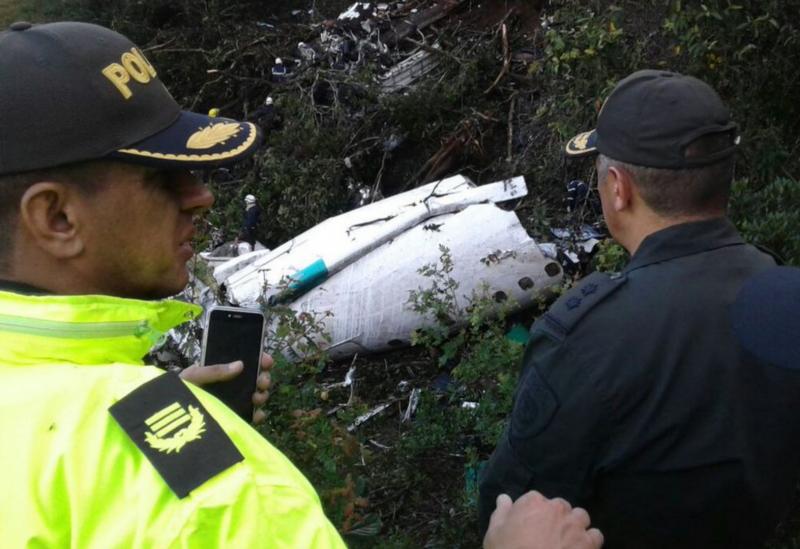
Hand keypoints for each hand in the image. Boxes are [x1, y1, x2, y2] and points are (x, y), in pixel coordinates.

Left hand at [179, 354, 273, 425]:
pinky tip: (258, 415)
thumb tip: (240, 365)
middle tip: (262, 382)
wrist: (167, 420)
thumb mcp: (193, 376)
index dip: (259, 359)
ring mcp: (232, 402)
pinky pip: (250, 416)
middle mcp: (230, 385)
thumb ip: (214, 370)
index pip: (245, 361)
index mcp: (221, 371)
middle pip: (254, 378)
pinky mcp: (232, 418)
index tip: (267, 361)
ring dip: (262, 395)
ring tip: (257, 398)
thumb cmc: (177, 392)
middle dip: (263, 378)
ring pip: (255, 396)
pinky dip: (258, 415)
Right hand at [483, 492, 602, 548]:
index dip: (533, 513)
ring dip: (575, 525)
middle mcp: (557, 509)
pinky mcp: (589, 544)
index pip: (535, 500)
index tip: (530, 525)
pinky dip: (590, 541)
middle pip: (561, 506)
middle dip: (556, 517)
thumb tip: (504, 498)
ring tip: (568, 540)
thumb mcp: (494, 533)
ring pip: (581, 517)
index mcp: (533, 502)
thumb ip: (501, 512)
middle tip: (548, 534)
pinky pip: (596, 535)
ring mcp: (575, 526)